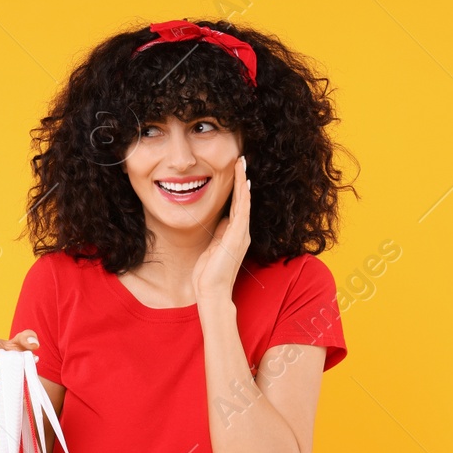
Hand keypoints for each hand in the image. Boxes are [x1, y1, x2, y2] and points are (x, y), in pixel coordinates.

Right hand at [0, 329, 38, 404]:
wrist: (8, 365)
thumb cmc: (13, 352)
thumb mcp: (22, 341)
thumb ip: (29, 337)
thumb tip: (34, 344)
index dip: (11, 362)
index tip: (19, 363)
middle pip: (1, 375)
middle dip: (15, 374)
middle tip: (22, 371)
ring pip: (3, 388)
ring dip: (14, 385)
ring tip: (17, 378)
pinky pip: (2, 400)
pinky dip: (11, 396)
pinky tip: (13, 388)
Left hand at [192, 154, 250, 306]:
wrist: (211, 292)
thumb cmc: (208, 274)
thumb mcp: (212, 249)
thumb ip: (218, 234)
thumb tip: (220, 220)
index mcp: (234, 234)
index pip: (237, 205)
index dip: (236, 188)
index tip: (235, 171)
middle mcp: (241, 232)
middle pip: (242, 199)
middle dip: (242, 179)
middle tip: (241, 159)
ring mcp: (241, 234)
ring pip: (244, 201)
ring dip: (242, 181)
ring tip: (242, 163)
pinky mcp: (237, 237)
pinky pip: (242, 211)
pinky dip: (243, 196)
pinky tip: (244, 183)